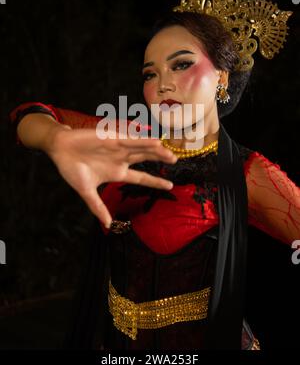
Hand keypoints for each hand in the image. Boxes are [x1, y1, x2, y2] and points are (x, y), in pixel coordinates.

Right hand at [45, 126, 176, 227]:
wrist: (59, 150)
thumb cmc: (72, 168)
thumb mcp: (86, 191)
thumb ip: (98, 207)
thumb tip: (108, 225)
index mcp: (117, 172)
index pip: (141, 177)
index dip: (155, 181)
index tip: (170, 186)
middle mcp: (121, 159)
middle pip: (146, 159)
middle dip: (161, 159)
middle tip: (176, 160)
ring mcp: (118, 148)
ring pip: (142, 149)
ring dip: (156, 150)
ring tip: (171, 153)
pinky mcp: (112, 138)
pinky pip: (130, 140)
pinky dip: (143, 141)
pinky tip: (156, 142)